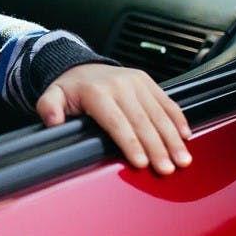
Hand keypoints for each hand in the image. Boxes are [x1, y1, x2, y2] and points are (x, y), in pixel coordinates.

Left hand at [36, 63, 191, 174]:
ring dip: (173, 138)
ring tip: (182, 160)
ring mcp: (136, 82)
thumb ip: (49, 108)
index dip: (130, 143)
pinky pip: (166, 102)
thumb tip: (52, 120)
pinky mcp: (148, 82)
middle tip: (167, 169)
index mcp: (97, 92)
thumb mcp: (51, 95)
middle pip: (142, 121)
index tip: (141, 162)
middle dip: (157, 147)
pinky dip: (178, 120)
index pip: (116, 122)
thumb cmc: (69, 88)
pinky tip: (186, 137)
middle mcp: (120, 85)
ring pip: (159, 114)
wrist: (81, 66)